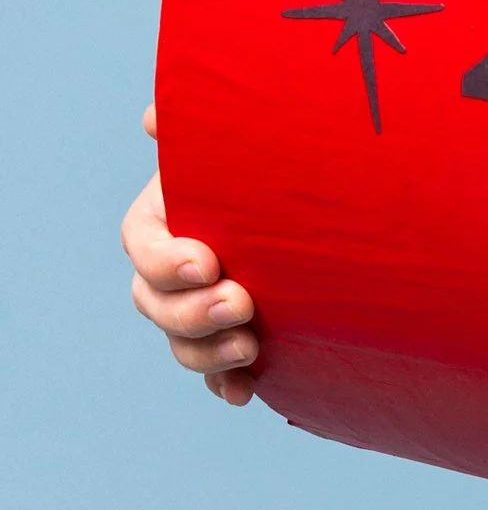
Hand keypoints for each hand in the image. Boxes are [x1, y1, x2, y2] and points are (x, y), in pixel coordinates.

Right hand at [123, 104, 259, 404]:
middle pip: (153, 301)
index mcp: (164, 214)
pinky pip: (216, 369)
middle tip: (241, 303)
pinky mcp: (232, 333)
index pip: (142, 244)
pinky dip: (226, 383)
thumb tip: (155, 116)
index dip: (165, 260)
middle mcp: (173, 264)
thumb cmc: (271, 152)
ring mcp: (199, 303)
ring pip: (181, 341)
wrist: (323, 191)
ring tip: (250, 345)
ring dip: (207, 351)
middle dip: (191, 311)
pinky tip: (245, 392)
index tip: (207, 261)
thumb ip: (198, 124)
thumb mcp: (238, 134)